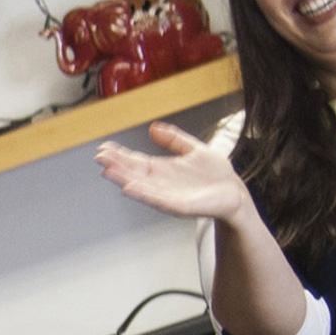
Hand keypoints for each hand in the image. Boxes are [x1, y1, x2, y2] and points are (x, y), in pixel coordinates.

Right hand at [96, 121, 249, 221]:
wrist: (235, 193)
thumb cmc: (217, 177)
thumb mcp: (194, 150)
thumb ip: (174, 139)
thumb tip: (154, 128)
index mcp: (164, 170)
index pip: (136, 162)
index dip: (120, 155)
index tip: (104, 148)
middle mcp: (163, 184)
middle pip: (135, 174)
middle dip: (117, 166)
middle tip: (100, 157)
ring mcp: (170, 196)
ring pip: (143, 187)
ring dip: (125, 180)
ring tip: (109, 171)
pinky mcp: (181, 206)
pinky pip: (160, 200)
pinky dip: (144, 194)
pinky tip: (130, 187)